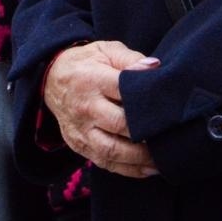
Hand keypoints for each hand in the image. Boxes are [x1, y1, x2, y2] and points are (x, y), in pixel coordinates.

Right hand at [43, 41, 159, 178]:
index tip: (169, 108)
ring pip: (111, 150)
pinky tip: (146, 169)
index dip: (147, 101)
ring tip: (162, 160)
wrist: (50, 78)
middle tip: (171, 136)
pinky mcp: (78, 144)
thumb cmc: (86, 63)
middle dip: (146, 134)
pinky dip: (127, 169)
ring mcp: (80, 129)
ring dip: (139, 159)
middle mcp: (85, 107)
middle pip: (119, 125)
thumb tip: (155, 67)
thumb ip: (131, 59)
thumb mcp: (106, 50)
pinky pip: (104, 162)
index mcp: (92, 79)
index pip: (124, 92)